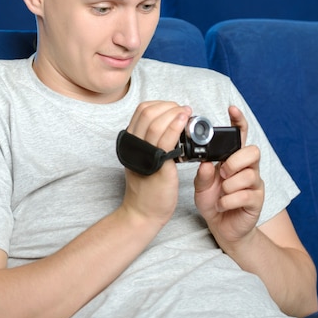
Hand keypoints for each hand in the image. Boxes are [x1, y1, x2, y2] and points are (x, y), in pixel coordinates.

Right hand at [121, 101, 191, 226]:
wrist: (143, 213)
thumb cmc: (147, 188)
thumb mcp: (143, 160)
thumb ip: (150, 143)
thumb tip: (167, 126)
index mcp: (131, 141)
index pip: (142, 111)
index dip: (160, 104)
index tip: (174, 109)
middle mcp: (135, 145)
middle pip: (148, 112)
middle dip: (169, 106)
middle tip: (183, 111)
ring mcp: (144, 154)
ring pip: (156, 122)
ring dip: (175, 113)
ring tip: (187, 113)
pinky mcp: (157, 164)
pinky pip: (165, 139)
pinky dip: (175, 126)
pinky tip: (184, 121)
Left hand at [193, 106, 264, 248]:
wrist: (221, 227)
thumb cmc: (213, 202)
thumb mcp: (200, 187)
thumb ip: (202, 174)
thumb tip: (206, 163)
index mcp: (233, 159)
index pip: (240, 135)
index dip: (238, 121)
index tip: (231, 108)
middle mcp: (247, 168)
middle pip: (252, 151)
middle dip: (235, 161)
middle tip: (222, 173)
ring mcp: (254, 183)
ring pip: (248, 174)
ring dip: (229, 185)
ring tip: (221, 194)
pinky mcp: (257, 200)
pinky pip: (245, 195)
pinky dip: (228, 201)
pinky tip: (222, 205)